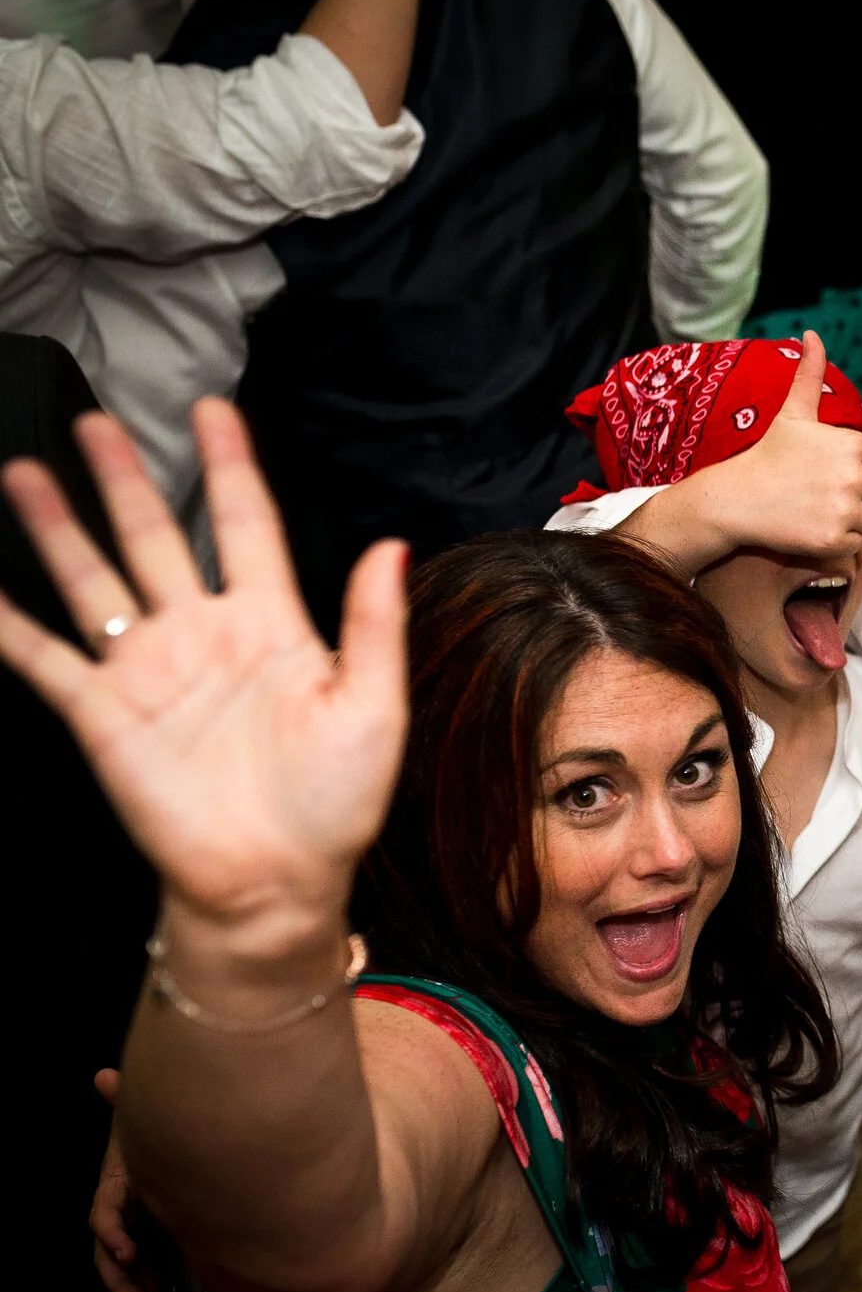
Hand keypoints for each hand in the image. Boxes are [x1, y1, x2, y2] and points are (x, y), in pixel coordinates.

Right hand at [0, 403, 406, 938]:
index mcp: (273, 626)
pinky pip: (45, 658)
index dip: (230, 466)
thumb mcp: (373, 708)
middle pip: (157, 536)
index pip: (248, 526)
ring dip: (59, 527)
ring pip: (95, 579)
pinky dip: (8, 624)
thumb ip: (373, 624)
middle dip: (124, 477)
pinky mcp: (104, 713)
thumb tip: (392, 545)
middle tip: (93, 420)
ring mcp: (149, 670)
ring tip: (25, 471)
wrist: (276, 880)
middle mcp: (204, 636)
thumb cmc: (336, 803)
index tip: (214, 411)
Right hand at [90, 1068, 147, 1291]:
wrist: (193, 1139)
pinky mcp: (160, 1239)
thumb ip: (125, 1101)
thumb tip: (103, 1075)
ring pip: (127, 1268)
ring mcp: (140, 1226)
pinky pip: (150, 1270)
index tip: (129, 1251)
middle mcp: (123, 1210)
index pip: (104, 1213)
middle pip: (111, 1251)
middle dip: (120, 1280)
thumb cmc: (164, 1128)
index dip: (112, 1232)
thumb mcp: (147, 1119)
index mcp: (118, 1183)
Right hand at [681, 332, 861, 573]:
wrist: (737, 498)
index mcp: (851, 445)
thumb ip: (810, 374)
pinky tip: (816, 527)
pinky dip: (843, 541)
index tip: (833, 473)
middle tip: (827, 495)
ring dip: (855, 519)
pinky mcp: (834, 541)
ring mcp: (843, 511)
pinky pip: (859, 545)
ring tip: (823, 510)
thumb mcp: (793, 413)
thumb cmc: (768, 454)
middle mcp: (851, 477)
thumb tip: (812, 334)